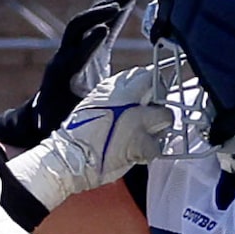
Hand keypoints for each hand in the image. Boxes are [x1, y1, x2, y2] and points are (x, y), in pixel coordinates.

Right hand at [7, 65, 172, 212]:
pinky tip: (141, 153)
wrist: (68, 158)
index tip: (152, 94)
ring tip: (144, 136)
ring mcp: (136, 122)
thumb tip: (132, 97)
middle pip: (162, 92)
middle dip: (159, 104)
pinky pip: (157, 147)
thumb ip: (116, 98)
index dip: (153, 85)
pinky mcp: (139, 145)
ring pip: (166, 119)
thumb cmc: (76, 135)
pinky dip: (152, 151)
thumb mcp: (94, 104)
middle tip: (153, 117)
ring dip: (159, 127)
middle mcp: (129, 100)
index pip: (147, 75)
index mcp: (115, 88)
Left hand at [29, 0, 139, 135]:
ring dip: (107, 7)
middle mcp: (66, 58)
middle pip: (77, 27)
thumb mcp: (64, 126)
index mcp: (62, 76)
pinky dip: (115, 14)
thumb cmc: (56, 124)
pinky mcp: (87, 50)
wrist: (43, 116)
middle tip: (117, 7)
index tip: (104, 31)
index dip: (89, 43)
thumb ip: (76, 125)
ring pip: (87, 21)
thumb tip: (75, 133)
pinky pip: (100, 28)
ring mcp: (75, 51)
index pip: (75, 54)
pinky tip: (131, 1)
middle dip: (96, 15)